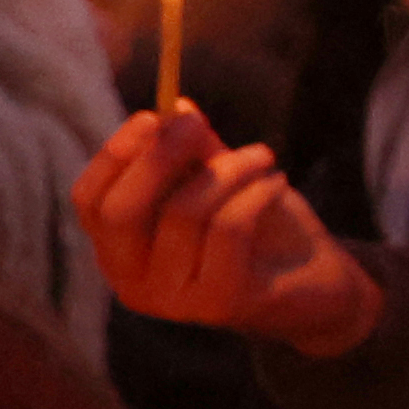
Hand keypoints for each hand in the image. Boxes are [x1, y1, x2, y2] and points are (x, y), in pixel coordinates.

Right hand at [67, 107, 381, 357]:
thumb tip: (174, 106)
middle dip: (159, 159)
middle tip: (198, 125)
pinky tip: (276, 182)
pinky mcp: (218, 303)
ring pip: (183, 214)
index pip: (89, 202)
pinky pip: (227, 229)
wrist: (318, 283)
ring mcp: (172, 300)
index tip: (153, 116)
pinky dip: (254, 193)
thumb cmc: (258, 226)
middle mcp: (131, 282)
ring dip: (228, 171)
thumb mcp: (218, 182)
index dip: (115, 156)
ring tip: (262, 156)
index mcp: (117, 250)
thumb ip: (192, 152)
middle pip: (120, 213)